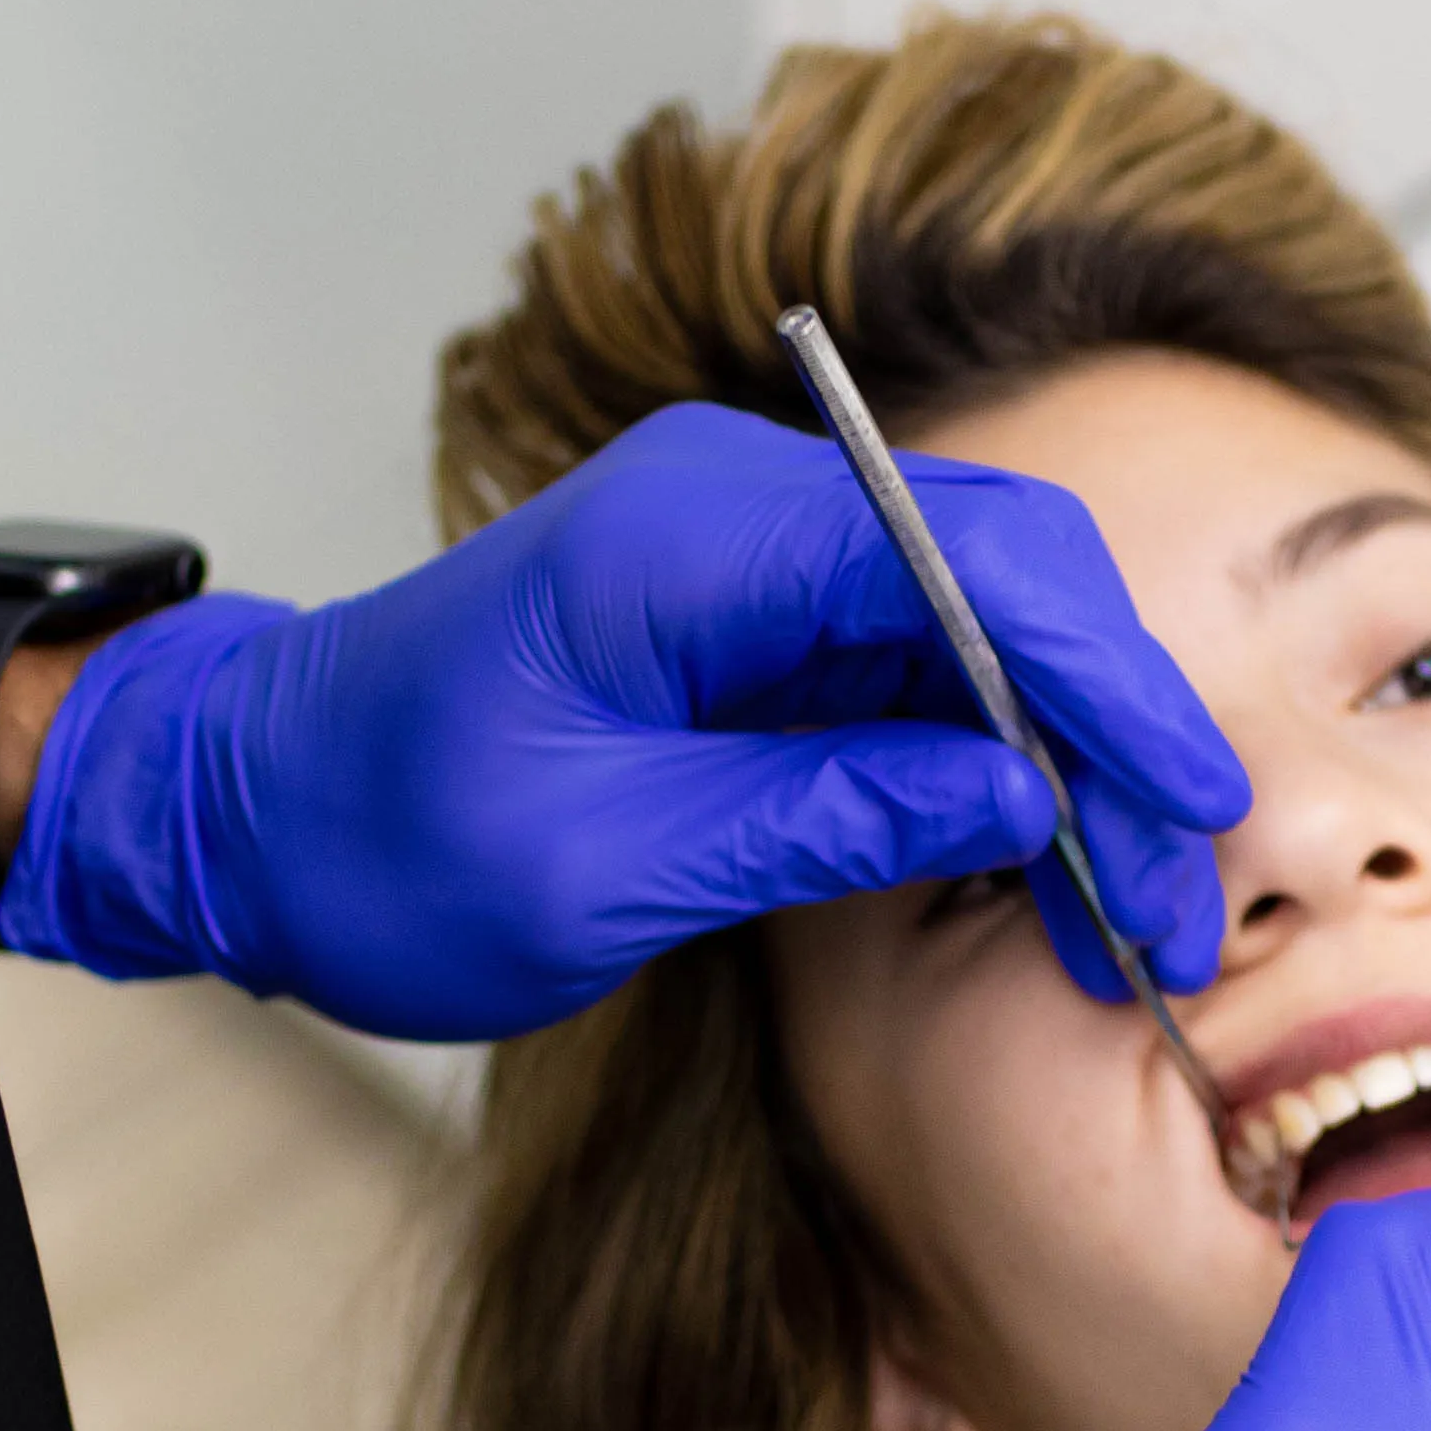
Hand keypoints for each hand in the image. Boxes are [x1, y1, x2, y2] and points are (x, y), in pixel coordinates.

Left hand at [0, 403, 1243, 1042]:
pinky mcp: (748, 628)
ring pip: (981, 636)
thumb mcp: (601, 865)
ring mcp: (749, 561)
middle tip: (1173, 912)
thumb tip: (1016, 806)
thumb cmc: (375, 839)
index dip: (1109, 685)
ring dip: (1066, 771)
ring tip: (1124, 923)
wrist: (243, 813)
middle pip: (1009, 585)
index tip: (1187, 808)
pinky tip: (1041, 876)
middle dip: (1111, 743)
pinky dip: (991, 770)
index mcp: (697, 530)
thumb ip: (819, 817)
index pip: (979, 560)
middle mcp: (740, 507)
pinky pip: (914, 672)